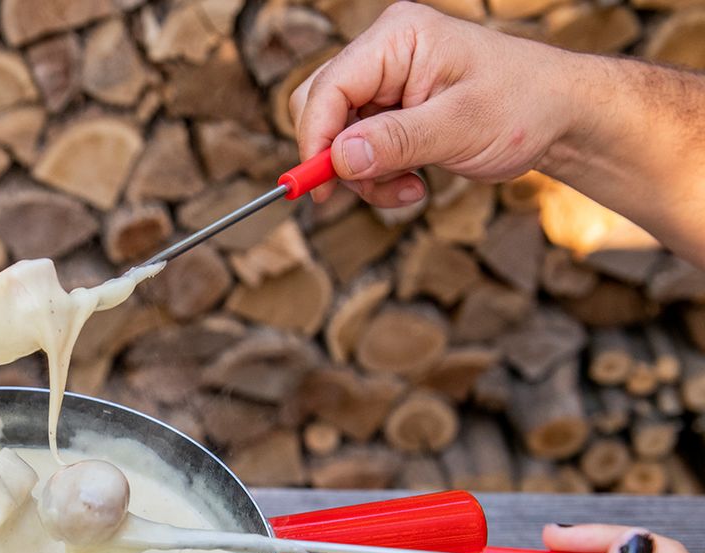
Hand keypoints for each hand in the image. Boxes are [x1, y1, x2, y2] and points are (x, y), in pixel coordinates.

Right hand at [289, 3, 573, 205]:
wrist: (560, 116)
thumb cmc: (524, 107)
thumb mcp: (460, 127)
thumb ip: (396, 141)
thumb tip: (339, 158)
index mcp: (397, 37)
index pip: (328, 87)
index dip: (316, 140)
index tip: (321, 189)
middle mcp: (384, 54)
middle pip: (322, 109)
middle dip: (341, 159)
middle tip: (372, 190)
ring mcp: (386, 82)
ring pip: (338, 137)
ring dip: (366, 175)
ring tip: (412, 189)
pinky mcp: (391, 110)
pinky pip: (360, 149)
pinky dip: (379, 175)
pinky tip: (415, 182)